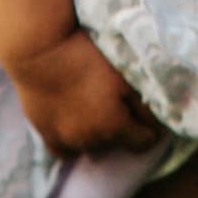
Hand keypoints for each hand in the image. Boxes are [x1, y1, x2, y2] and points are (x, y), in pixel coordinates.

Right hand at [7, 28, 163, 159]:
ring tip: (98, 111)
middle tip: (121, 105)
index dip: (150, 128)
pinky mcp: (43, 132)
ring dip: (98, 135)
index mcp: (113, 127)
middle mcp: (90, 141)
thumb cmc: (85, 54)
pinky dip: (73, 142)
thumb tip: (160, 124)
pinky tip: (77, 126)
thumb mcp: (123, 72)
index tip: (150, 115)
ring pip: (91, 148)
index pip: (144, 142)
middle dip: (123, 129)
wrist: (38, 48)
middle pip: (117, 144)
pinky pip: (64, 149)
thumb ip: (144, 101)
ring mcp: (64, 140)